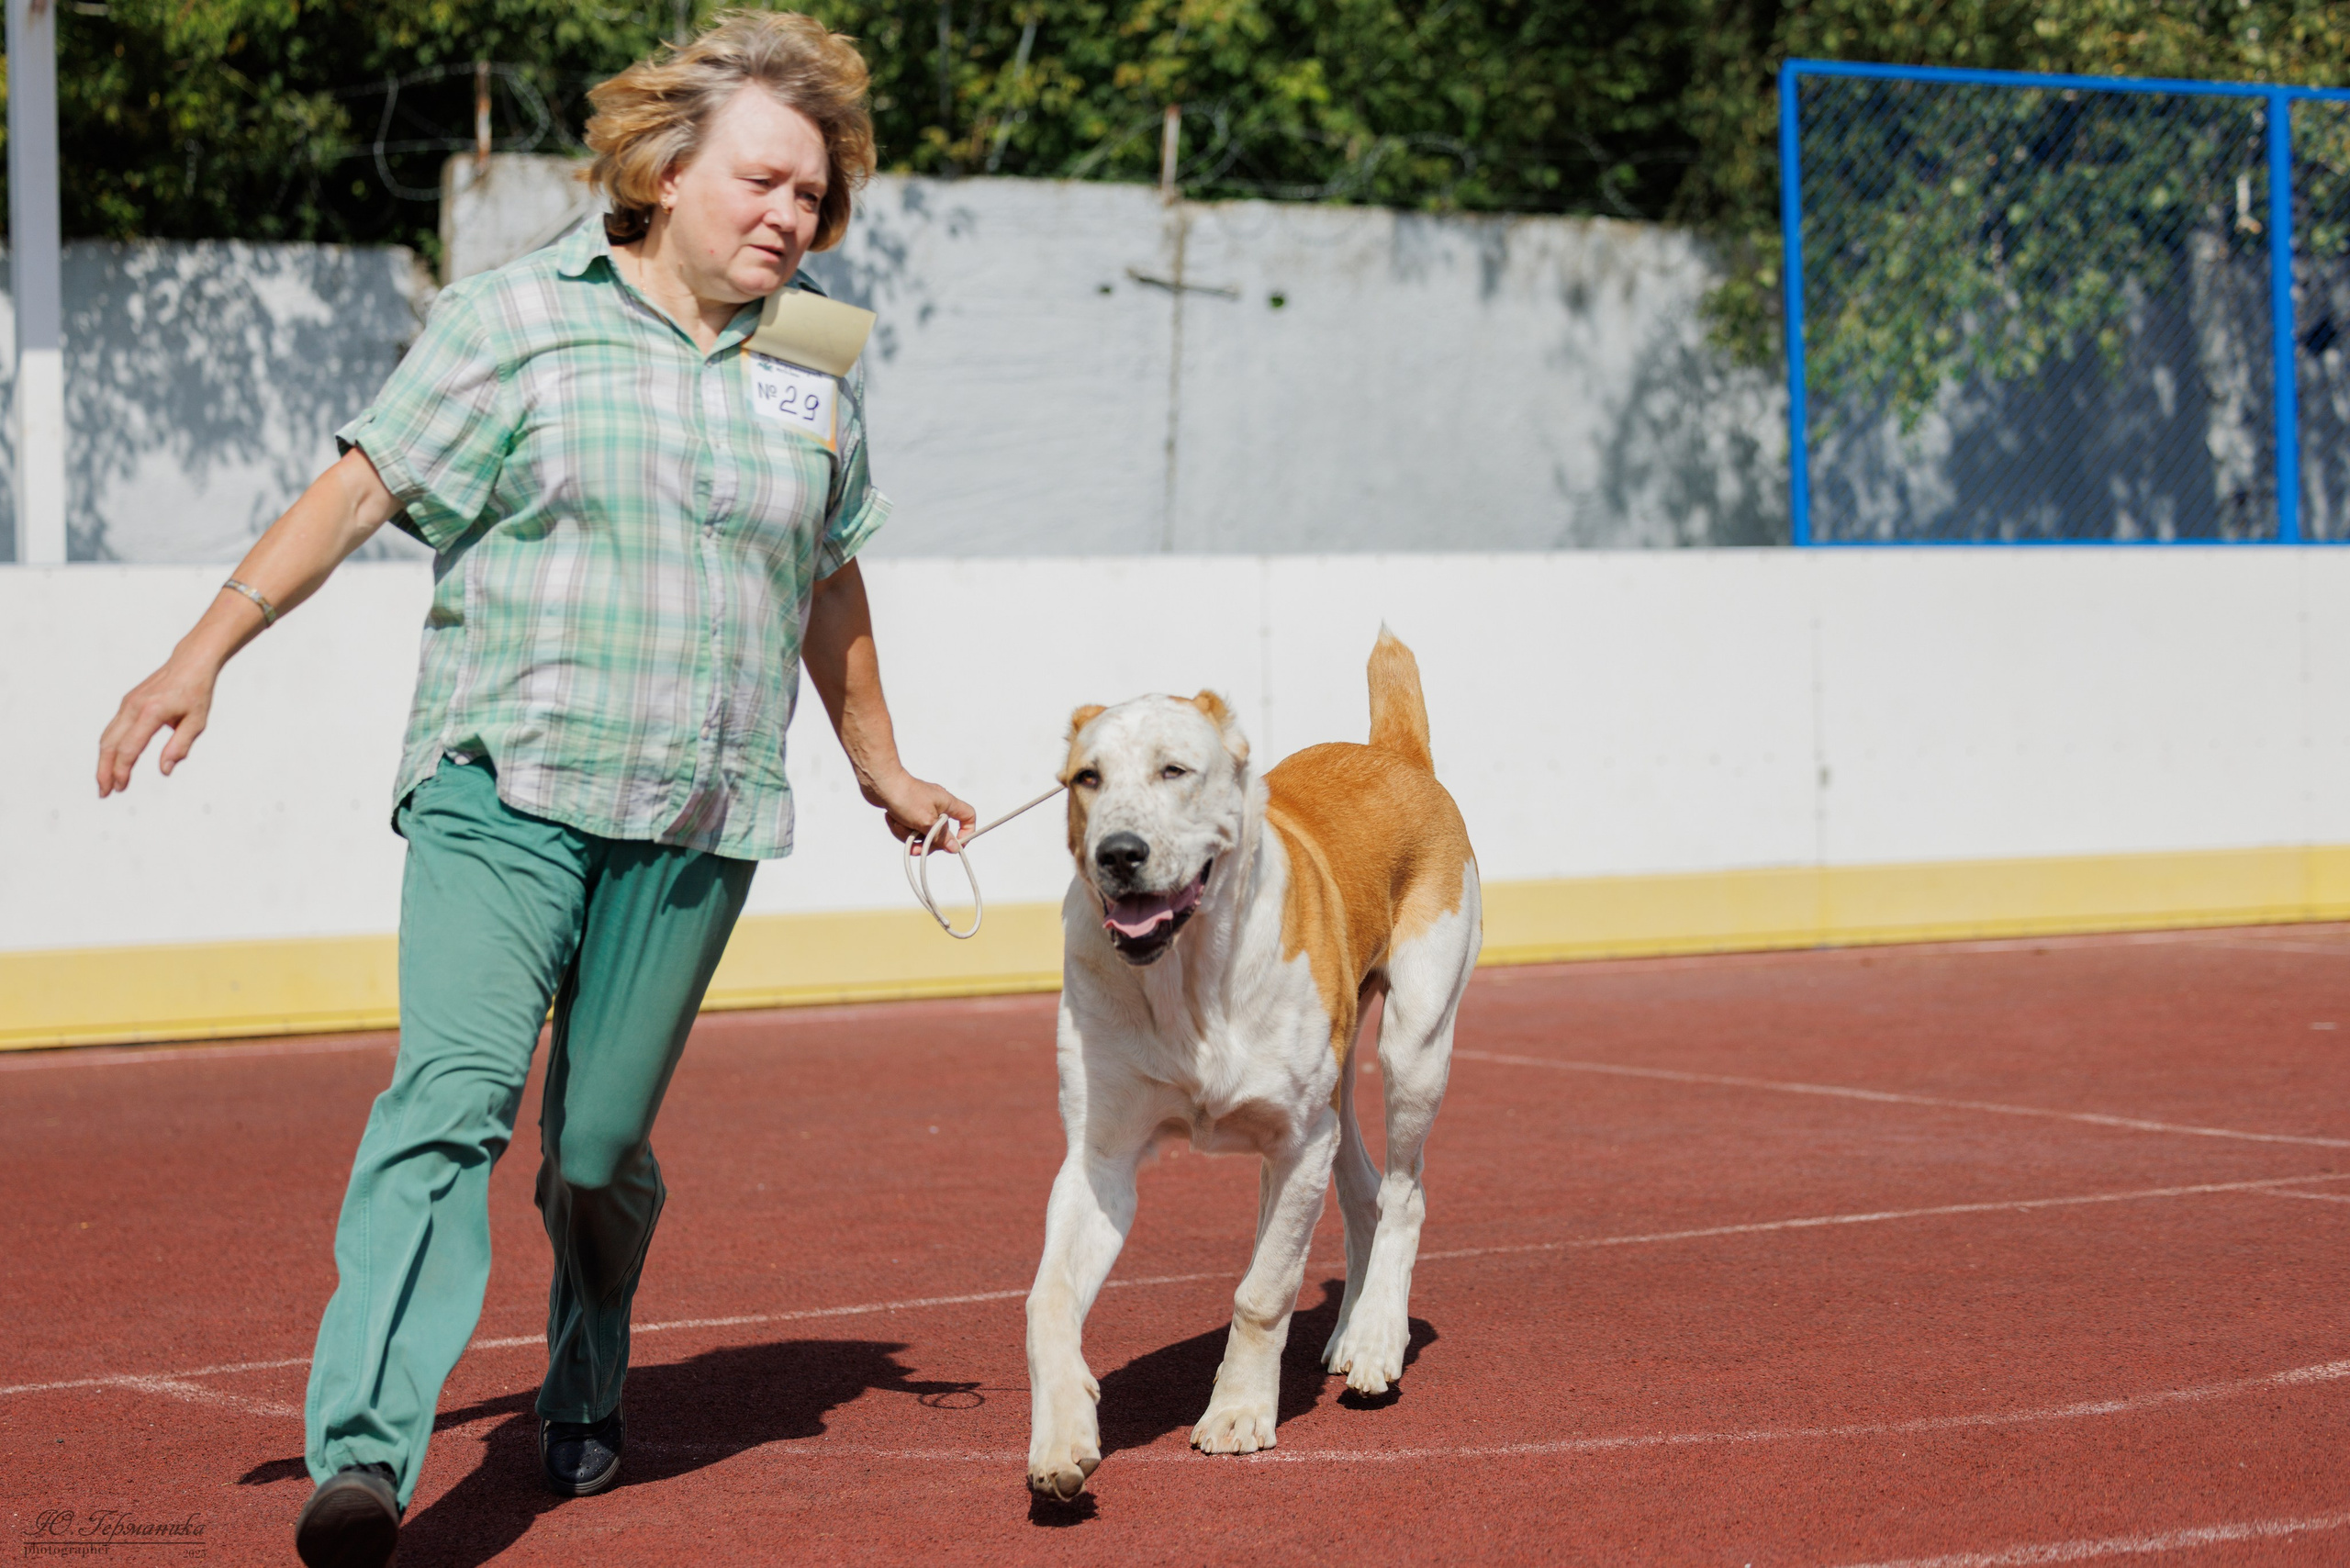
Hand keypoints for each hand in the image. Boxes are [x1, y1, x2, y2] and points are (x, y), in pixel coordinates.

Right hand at [97, 648, 221, 795]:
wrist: (190, 662)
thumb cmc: (197, 691)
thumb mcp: (197, 722)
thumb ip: (180, 746)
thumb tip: (165, 770)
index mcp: (151, 712)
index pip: (130, 748)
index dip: (123, 770)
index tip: (120, 787)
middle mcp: (133, 707)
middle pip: (110, 744)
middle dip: (104, 770)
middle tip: (104, 792)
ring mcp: (127, 704)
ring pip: (107, 736)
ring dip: (103, 760)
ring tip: (105, 781)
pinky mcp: (127, 703)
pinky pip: (113, 729)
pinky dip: (109, 747)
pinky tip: (112, 761)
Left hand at [863, 766, 975, 848]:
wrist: (879, 783)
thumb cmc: (905, 796)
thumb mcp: (927, 822)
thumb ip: (941, 837)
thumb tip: (954, 847)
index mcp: (947, 803)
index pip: (968, 816)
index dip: (966, 832)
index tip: (955, 845)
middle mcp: (937, 805)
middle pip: (941, 832)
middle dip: (927, 841)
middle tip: (917, 846)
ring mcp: (921, 807)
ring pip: (922, 832)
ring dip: (909, 834)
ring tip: (899, 825)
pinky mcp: (907, 810)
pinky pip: (908, 828)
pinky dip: (900, 827)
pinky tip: (892, 819)